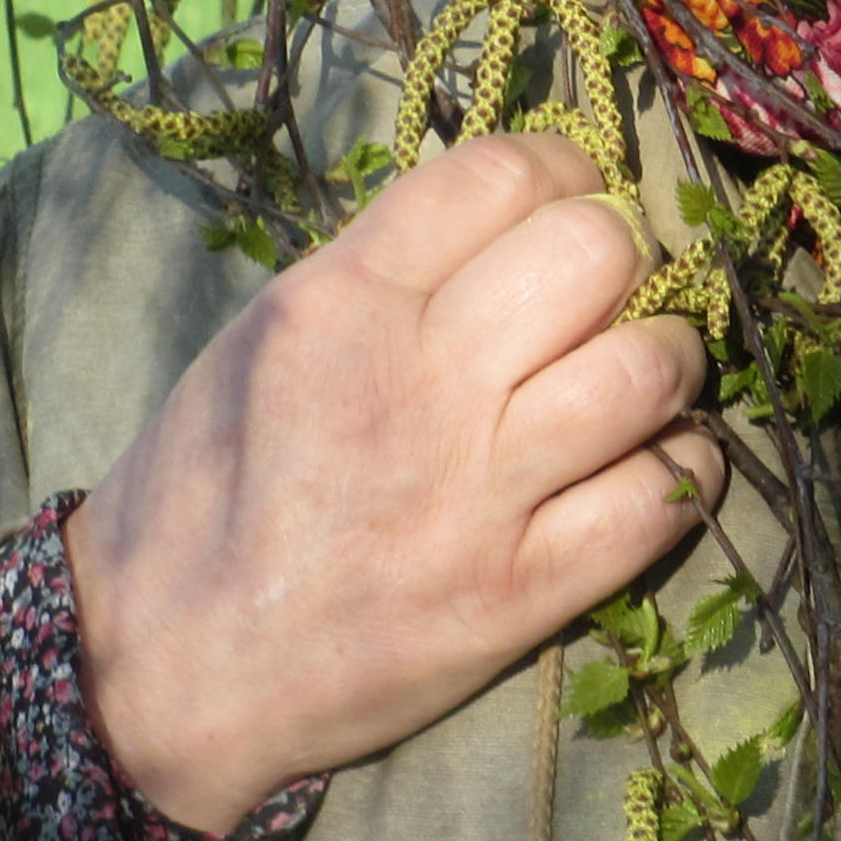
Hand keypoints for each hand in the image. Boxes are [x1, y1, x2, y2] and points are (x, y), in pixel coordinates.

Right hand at [64, 130, 723, 831]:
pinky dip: (683, 470)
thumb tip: (519, 208)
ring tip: (647, 378)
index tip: (573, 198)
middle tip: (613, 295)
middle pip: (596, 250)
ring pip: (647, 368)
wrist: (158, 670)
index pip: (501, 173)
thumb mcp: (267, 337)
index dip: (566, 169)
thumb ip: (387, 270)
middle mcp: (414, 383)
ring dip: (671, 361)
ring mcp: (472, 494)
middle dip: (628, 258)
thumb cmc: (207, 492)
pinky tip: (654, 465)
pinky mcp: (516, 595)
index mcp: (340, 302)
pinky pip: (660, 498)